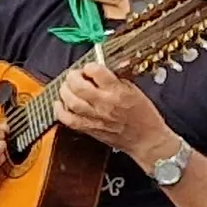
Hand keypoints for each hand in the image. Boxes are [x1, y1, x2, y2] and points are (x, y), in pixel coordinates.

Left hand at [50, 58, 175, 169]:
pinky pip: (68, 120)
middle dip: (73, 76)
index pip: (96, 71)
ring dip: (65, 91)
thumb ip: (115, 80)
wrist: (146, 140)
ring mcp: (95, 117)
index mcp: (117, 91)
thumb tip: (99, 73)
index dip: (90, 67)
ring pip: (70, 101)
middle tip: (74, 75)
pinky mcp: (89, 129)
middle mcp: (104, 104)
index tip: (90, 68)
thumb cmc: (144, 117)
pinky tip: (60, 103)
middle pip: (78, 85)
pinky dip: (60, 110)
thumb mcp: (134, 91)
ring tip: (67, 87)